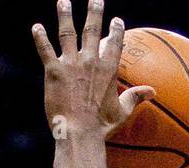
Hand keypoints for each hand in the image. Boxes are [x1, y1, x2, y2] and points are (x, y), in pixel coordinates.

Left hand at [32, 0, 155, 140]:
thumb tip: (152, 92)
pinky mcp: (53, 71)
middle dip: (94, 12)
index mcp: (108, 69)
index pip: (114, 42)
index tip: (116, 20)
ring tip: (63, 1)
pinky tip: (36, 27)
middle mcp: (90, 60)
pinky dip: (40, 37)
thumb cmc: (100, 127)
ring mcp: (71, 63)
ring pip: (67, 32)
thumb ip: (135, 98)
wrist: (79, 134)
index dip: (116, 30)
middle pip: (92, 29)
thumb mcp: (121, 112)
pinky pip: (45, 50)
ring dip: (65, 14)